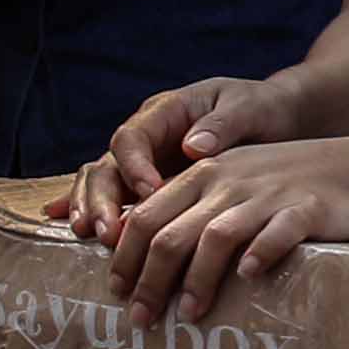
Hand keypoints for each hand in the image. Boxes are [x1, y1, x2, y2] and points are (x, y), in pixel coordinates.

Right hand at [74, 68, 317, 234]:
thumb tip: (192, 147)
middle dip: (103, 200)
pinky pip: (113, 197)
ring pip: (101, 184)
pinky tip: (73, 233)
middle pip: (107, 166)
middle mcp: (144, 138)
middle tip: (110, 233)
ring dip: (94, 211)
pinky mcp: (146, 184)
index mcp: (164, 112)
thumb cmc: (262, 110)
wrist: (274, 119)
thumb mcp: (249, 108)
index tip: (151, 193)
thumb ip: (223, 124)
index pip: (132, 137)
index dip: (135, 166)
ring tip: (98, 240)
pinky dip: (91, 212)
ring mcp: (141, 162)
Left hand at [100, 133, 348, 317]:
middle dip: (150, 281)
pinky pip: (277, 232)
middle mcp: (227, 182)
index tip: (115, 292)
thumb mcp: (230, 183)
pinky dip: (259, 255)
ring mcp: (266, 195)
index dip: (125, 256)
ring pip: (217, 237)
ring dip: (198, 281)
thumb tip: (142, 255)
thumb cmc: (283, 185)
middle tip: (140, 319)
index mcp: (201, 175)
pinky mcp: (306, 209)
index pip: (145, 216)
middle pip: (171, 234)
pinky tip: (248, 278)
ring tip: (189, 316)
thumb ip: (188, 209)